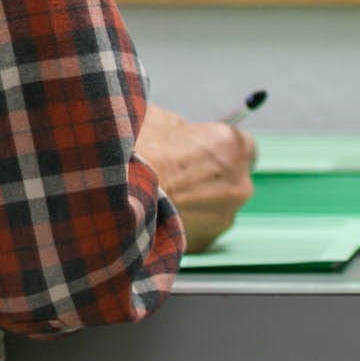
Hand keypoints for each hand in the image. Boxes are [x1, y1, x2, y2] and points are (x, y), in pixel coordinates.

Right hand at [136, 105, 255, 253]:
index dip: (218, 149)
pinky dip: (184, 223)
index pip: (242, 147)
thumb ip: (182, 128)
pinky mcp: (207, 241)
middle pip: (232, 179)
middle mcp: (240, 185)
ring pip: (216, 206)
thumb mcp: (159, 119)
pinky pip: (200, 228)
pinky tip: (159, 215)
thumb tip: (179, 131)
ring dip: (197, 203)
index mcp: (234, 148)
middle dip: (209, 177)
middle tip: (176, 175)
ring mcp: (225, 217)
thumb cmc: (139, 154)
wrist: (116, 197)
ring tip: (163, 196)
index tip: (199, 152)